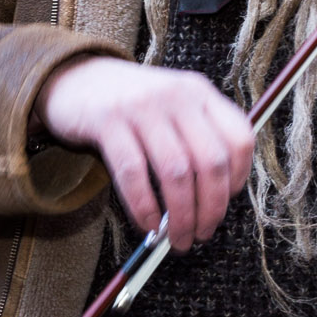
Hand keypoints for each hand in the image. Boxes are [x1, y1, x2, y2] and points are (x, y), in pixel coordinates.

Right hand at [35, 57, 254, 252]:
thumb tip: (217, 199)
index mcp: (200, 93)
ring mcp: (142, 106)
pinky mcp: (108, 121)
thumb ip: (197, 139)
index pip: (239, 138)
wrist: (76, 78)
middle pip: (210, 161)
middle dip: (211, 207)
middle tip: (202, 233)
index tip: (227, 201)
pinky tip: (148, 225)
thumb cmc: (132, 105)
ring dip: (181, 215)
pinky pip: (133, 173)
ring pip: (176, 172)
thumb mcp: (174, 107)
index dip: (239, 177)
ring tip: (177, 238)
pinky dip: (145, 207)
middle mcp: (177, 95)